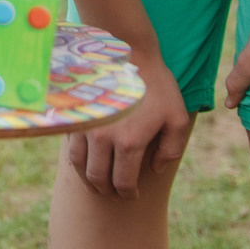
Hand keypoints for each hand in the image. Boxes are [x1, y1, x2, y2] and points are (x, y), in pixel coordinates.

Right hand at [64, 52, 190, 197]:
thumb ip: (170, 149)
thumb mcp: (177, 117)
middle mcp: (104, 139)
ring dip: (90, 181)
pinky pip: (72, 149)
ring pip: (81, 167)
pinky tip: (89, 163)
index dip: (129, 194)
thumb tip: (154, 169)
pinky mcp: (77, 118)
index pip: (123, 183)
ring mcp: (87, 128)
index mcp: (130, 142)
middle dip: (108, 192)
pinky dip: (80, 162)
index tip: (133, 195)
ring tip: (99, 185)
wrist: (128, 53)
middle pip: (99, 179)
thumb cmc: (156, 85)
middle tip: (116, 194)